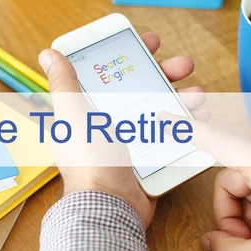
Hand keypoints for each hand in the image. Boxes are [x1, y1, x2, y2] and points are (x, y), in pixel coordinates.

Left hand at [38, 32, 200, 227]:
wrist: (111, 206)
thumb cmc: (89, 161)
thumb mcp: (74, 116)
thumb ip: (64, 85)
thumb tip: (49, 54)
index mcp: (91, 110)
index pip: (112, 73)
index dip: (132, 55)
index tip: (152, 44)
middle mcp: (111, 123)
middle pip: (142, 88)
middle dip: (166, 73)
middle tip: (184, 65)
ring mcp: (132, 140)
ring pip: (161, 109)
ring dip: (182, 97)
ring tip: (198, 94)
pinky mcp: (150, 157)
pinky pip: (171, 134)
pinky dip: (187, 124)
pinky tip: (200, 117)